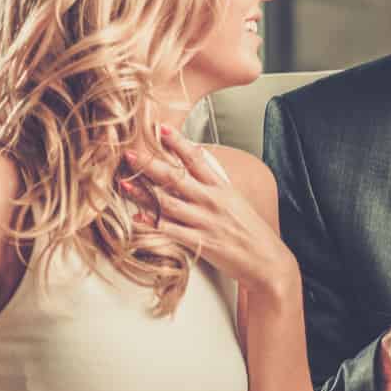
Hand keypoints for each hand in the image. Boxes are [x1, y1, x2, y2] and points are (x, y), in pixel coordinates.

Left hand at [120, 126, 297, 300]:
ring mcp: (205, 222)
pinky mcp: (200, 243)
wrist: (267, 261)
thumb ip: (215, 181)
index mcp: (221, 187)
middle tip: (129, 153)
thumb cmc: (251, 231)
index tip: (161, 128)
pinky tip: (137, 218)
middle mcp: (212, 201)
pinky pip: (171, 231)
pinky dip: (152, 224)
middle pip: (175, 178)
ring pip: (167, 203)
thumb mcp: (236, 199)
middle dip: (150, 164)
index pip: (196, 159)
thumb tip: (200, 158)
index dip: (177, 142)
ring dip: (143, 193)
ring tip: (124, 183)